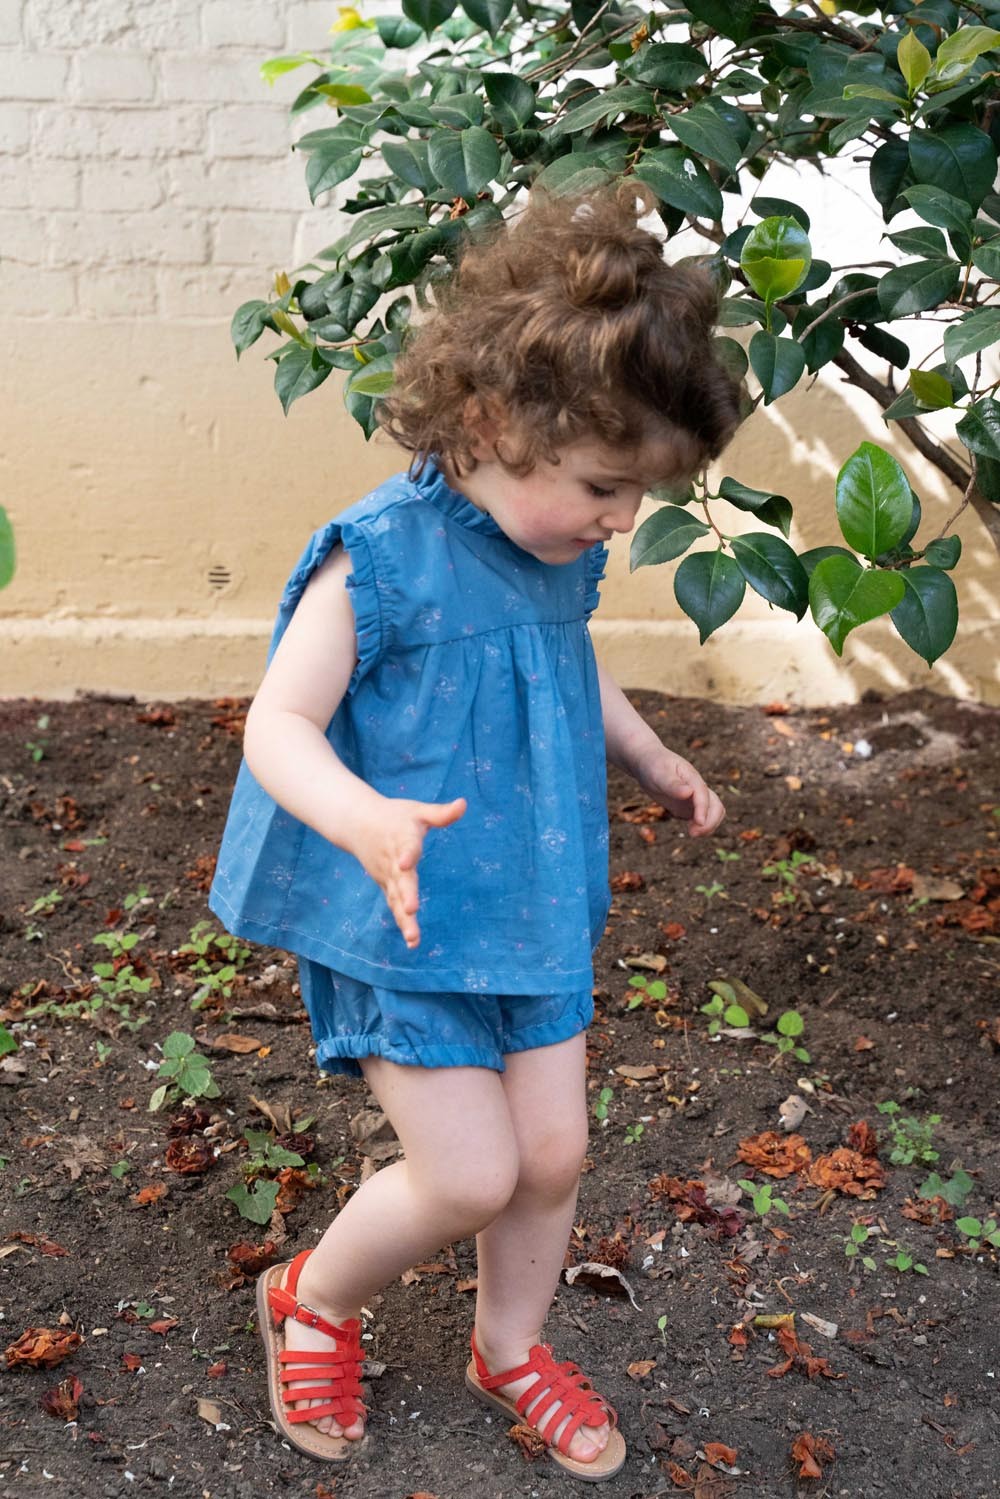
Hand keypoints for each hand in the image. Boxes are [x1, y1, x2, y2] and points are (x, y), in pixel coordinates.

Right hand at [349, 794, 466, 947]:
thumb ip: (440, 813)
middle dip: (405, 895)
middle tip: (411, 909)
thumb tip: (464, 804)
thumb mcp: (417, 810)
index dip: (407, 854)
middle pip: (400, 880)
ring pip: (396, 899)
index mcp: (402, 839)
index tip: (406, 863)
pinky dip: (403, 923)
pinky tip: (413, 943)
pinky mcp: (387, 887)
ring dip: (404, 918)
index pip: (405, 847)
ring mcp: (388, 877)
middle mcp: (393, 862)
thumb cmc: (394, 816)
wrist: (357, 822)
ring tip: (413, 937)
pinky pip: (394, 907)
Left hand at [634, 746, 723, 837]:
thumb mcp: (658, 774)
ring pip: (713, 813)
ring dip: (708, 826)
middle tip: (693, 833)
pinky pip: (702, 819)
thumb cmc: (653, 766)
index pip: (703, 794)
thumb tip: (689, 792)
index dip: (703, 809)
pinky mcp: (689, 807)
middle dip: (710, 821)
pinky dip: (701, 827)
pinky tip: (690, 830)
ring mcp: (695, 798)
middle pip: (716, 806)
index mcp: (692, 777)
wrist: (648, 763)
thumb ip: (672, 784)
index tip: (699, 822)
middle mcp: (698, 788)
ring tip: (692, 833)